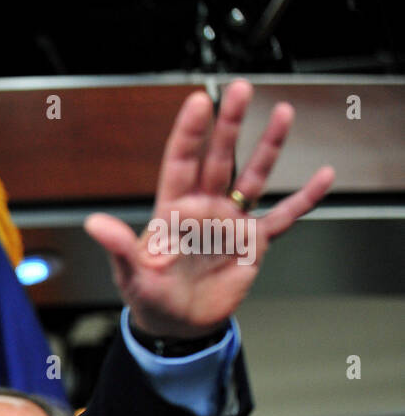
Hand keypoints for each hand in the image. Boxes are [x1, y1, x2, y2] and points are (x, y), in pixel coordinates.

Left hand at [84, 79, 334, 338]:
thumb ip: (118, 246)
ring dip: (268, 146)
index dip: (190, 133)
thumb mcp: (131, 273)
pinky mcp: (253, 242)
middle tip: (240, 89)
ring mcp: (231, 221)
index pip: (181, 162)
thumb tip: (94, 223)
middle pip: (219, 157)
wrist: (177, 325)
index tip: (199, 102)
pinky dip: (303, 199)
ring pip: (253, 176)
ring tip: (282, 113)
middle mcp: (204, 207)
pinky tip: (322, 177)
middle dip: (230, 123)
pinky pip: (282, 216)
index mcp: (172, 210)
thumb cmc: (150, 297)